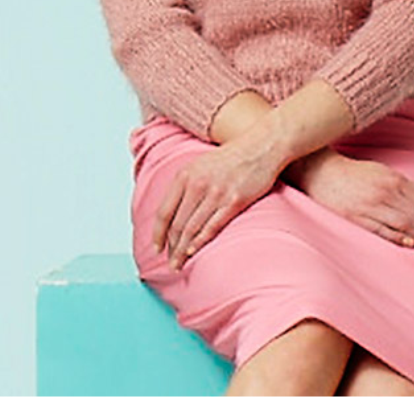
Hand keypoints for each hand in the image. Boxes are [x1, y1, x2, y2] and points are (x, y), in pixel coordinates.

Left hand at [153, 133, 284, 269]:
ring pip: (192, 228)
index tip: (156, 248)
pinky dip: (201, 241)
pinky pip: (213, 226)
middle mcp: (196, 184)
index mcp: (184, 175)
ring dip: (183, 250)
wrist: (258, 148)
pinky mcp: (234, 201)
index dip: (158, 232)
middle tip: (169, 264)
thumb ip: (184, 185)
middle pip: (177, 223)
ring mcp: (215, 193)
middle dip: (171, 247)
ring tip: (179, 264)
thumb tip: (172, 211)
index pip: (164, 210)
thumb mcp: (198, 165)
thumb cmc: (228, 159)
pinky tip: (194, 252)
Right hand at [289, 148, 413, 250]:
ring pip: (405, 223)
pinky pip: (381, 229)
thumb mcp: (380, 172)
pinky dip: (398, 237)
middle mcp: (384, 191)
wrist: (318, 170)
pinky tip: (410, 244)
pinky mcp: (355, 217)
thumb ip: (404, 186)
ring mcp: (370, 205)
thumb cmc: (351, 174)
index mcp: (393, 179)